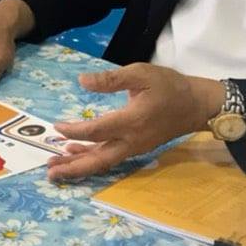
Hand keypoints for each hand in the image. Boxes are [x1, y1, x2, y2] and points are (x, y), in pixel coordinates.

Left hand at [47, 64, 222, 181]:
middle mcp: (131, 141)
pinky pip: (111, 156)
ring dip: (80, 165)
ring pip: (103, 161)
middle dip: (73, 167)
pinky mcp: (136, 147)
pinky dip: (93, 157)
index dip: (74, 131)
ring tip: (55, 167)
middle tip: (49, 171)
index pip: (96, 131)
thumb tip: (82, 81)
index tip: (56, 127)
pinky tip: (77, 152)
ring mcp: (135, 147)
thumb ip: (111, 79)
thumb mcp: (141, 74)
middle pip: (98, 160)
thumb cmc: (169, 86)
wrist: (196, 105)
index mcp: (131, 121)